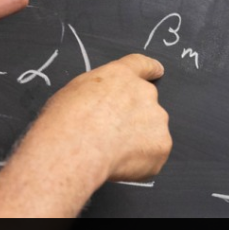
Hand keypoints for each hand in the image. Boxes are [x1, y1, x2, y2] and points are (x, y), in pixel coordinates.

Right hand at [25, 54, 172, 181]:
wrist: (76, 146)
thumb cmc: (66, 120)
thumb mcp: (75, 93)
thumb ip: (99, 94)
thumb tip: (102, 109)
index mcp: (120, 75)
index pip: (141, 65)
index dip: (150, 68)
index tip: (157, 70)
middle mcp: (144, 93)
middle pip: (146, 104)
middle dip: (134, 118)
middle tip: (112, 136)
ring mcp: (157, 119)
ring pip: (151, 131)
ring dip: (137, 141)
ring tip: (110, 152)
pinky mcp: (162, 145)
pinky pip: (153, 156)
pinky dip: (140, 163)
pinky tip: (118, 164)